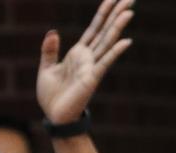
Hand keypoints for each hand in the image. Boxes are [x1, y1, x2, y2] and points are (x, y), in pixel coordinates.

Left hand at [36, 0, 133, 124]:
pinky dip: (115, 52)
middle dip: (116, 14)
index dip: (103, 13)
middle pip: (105, 31)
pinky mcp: (91, 79)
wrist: (55, 117)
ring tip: (129, 11)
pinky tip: (126, 41)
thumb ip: (50, 49)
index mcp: (78, 53)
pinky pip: (105, 62)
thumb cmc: (52, 96)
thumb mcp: (46, 67)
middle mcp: (89, 58)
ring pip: (107, 42)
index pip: (94, 29)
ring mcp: (92, 67)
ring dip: (118, 27)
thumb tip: (54, 31)